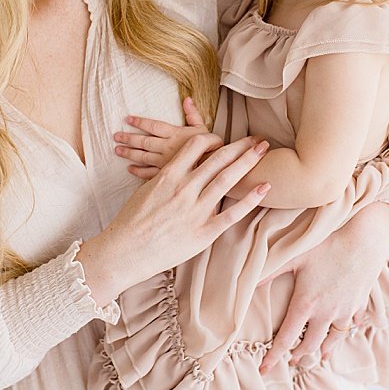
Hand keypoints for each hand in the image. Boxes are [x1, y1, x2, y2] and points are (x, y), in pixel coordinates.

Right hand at [77, 134, 272, 305]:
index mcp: (169, 175)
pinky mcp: (204, 232)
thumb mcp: (147, 189)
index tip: (223, 139)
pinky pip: (232, 213)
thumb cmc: (132, 221)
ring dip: (248, 162)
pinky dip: (250, 199)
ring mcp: (195, 210)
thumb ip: (168, 176)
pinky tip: (264, 187)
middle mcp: (185, 189)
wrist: (125, 251)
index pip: (196, 145)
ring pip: (228, 179)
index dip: (213, 138)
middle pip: (218, 158)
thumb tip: (181, 166)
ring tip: (264, 150)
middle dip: (240, 145)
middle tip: (257, 138)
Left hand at [114, 96, 216, 178]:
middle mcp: (167, 148)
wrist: (215, 170)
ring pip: (142, 157)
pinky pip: (148, 173)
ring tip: (117, 150)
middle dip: (128, 138)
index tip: (127, 119)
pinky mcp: (165, 175)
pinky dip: (137, 171)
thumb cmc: (211, 149)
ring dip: (129, 153)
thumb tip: (187, 98)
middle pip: (143, 141)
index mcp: (175, 134)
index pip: (153, 126)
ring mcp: (165, 162)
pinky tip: (129, 168)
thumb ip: (193, 114)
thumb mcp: (204, 128)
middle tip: (116, 136)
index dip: (139, 122)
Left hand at [258, 202, 388, 371]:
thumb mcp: (294, 257)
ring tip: (317, 356)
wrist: (364, 241)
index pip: (286, 339)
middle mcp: (325, 313)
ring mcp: (344, 311)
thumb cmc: (327, 245)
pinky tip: (341, 334)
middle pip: (310, 344)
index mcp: (306, 304)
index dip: (273, 356)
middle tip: (291, 360)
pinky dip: (344, 334)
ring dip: (322, 350)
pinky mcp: (358, 306)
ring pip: (332, 340)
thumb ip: (270, 272)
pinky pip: (351, 326)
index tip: (264, 369)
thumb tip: (247, 282)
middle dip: (299, 354)